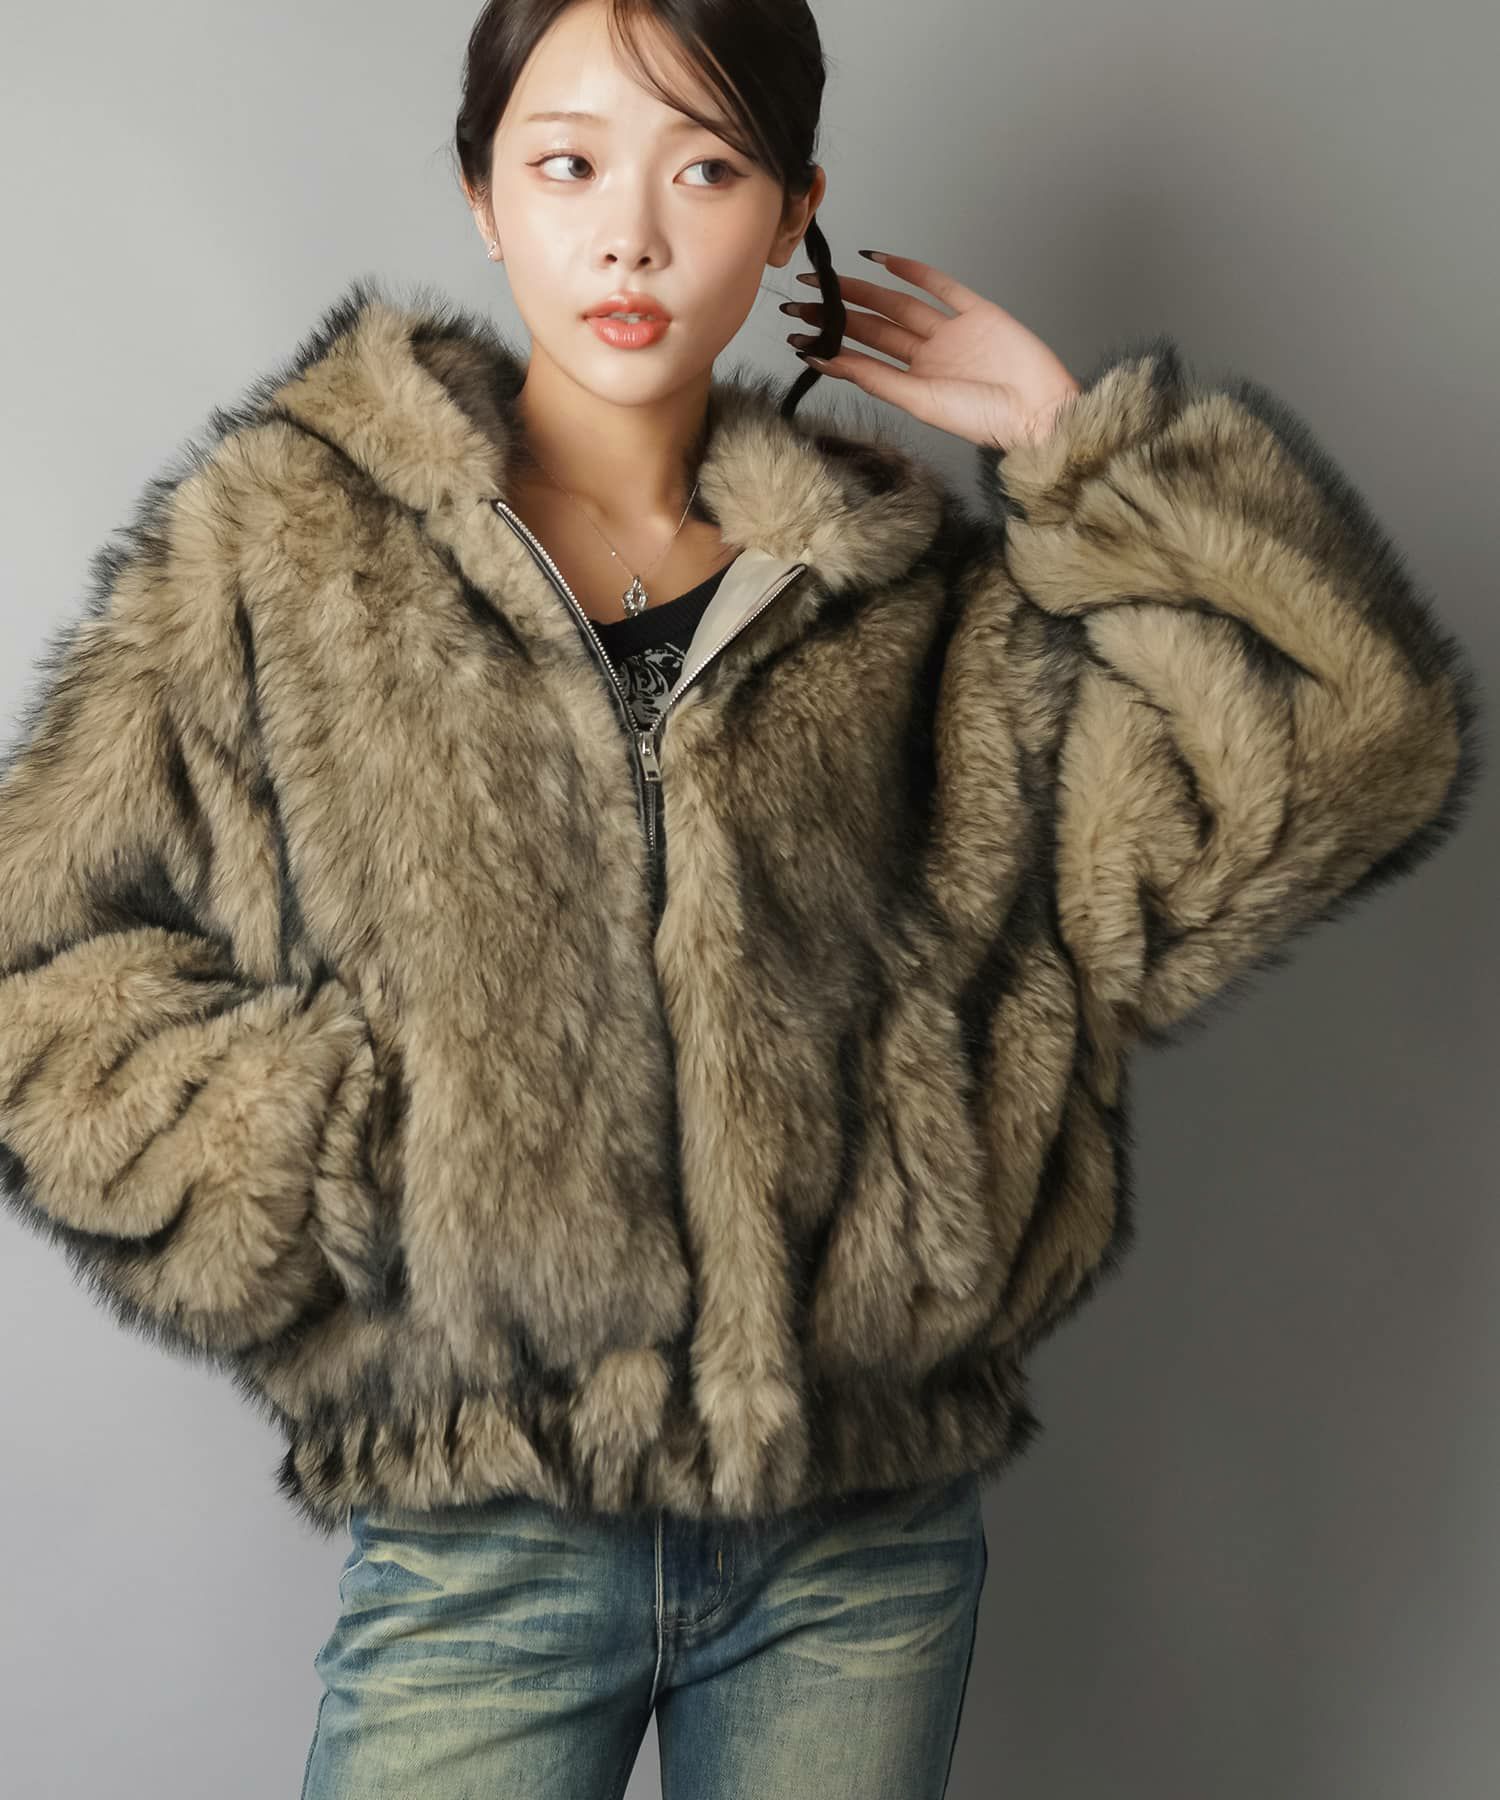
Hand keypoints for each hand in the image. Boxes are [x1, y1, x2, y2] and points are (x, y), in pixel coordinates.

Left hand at [782, 250, 1081, 452]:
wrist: (1038, 411)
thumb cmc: (984, 419)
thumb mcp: (920, 402)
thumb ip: (876, 378)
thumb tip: (830, 360)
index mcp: (915, 383)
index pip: (863, 357)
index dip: (830, 342)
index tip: (796, 331)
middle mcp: (929, 357)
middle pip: (875, 328)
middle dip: (837, 312)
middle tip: (799, 297)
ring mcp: (952, 332)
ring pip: (899, 305)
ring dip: (864, 290)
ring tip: (828, 278)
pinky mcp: (978, 311)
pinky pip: (940, 286)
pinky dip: (913, 270)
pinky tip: (881, 260)